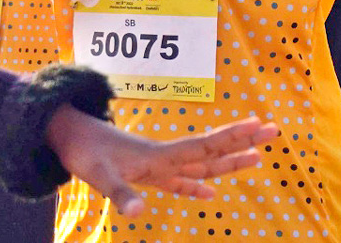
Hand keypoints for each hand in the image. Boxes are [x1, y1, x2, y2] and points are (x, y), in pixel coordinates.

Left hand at [46, 107, 278, 215]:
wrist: (66, 135)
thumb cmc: (82, 152)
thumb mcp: (98, 176)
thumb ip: (120, 195)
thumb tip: (141, 213)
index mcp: (160, 156)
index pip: (204, 146)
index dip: (233, 138)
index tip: (260, 126)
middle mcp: (165, 157)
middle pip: (211, 149)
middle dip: (242, 142)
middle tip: (274, 130)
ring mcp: (157, 165)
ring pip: (201, 163)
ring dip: (228, 160)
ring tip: (257, 158)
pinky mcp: (146, 173)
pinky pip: (180, 181)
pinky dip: (197, 187)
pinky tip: (211, 195)